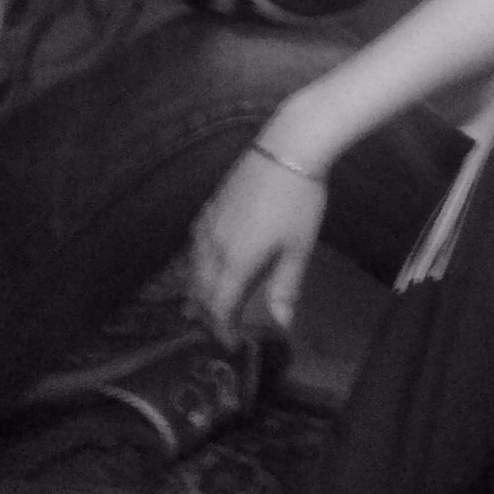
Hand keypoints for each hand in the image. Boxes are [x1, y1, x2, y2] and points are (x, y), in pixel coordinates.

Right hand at [189, 137, 326, 344]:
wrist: (288, 148)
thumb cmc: (300, 201)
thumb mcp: (298, 248)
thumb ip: (285, 288)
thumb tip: (282, 325)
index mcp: (236, 261)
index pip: (220, 306)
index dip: (223, 328)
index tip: (231, 345)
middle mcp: (214, 245)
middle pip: (201, 288)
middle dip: (206, 313)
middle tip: (214, 329)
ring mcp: (209, 222)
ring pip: (193, 265)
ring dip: (196, 288)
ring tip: (199, 304)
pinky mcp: (211, 204)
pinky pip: (195, 243)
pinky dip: (195, 262)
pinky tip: (203, 259)